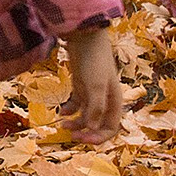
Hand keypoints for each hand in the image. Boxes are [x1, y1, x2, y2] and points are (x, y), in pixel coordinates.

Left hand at [60, 26, 122, 143]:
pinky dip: (70, 110)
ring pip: (86, 116)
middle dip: (85, 132)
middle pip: (98, 124)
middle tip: (69, 135)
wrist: (84, 36)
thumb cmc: (93, 60)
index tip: (81, 139)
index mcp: (115, 101)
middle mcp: (105, 99)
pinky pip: (77, 104)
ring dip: (76, 123)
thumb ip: (95, 107)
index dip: (98, 137)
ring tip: (62, 125)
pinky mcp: (81, 85)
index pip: (111, 128)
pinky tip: (61, 112)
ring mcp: (92, 92)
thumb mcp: (95, 85)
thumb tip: (93, 128)